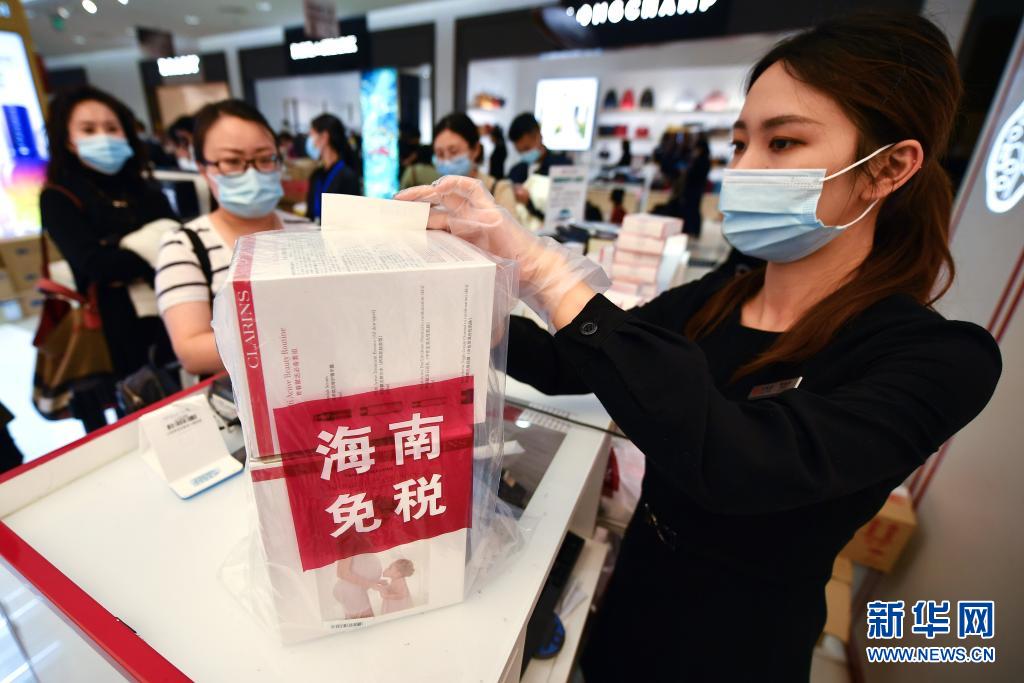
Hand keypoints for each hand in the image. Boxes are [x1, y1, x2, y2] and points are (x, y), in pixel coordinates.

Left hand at [396, 176, 608, 326]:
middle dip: (412, 204)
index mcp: (460, 235)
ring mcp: (477, 212)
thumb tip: (423, 292)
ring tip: (405, 197)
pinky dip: (455, 183)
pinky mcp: (490, 207)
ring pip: (447, 194)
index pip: (431, 221)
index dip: (413, 220)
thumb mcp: (470, 272)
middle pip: (434, 206)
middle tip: (391, 207)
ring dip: (425, 192)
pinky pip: (471, 188)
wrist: (530, 271)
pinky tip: (438, 186)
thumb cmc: (505, 275)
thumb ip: (451, 272)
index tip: (393, 224)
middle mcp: (466, 220)